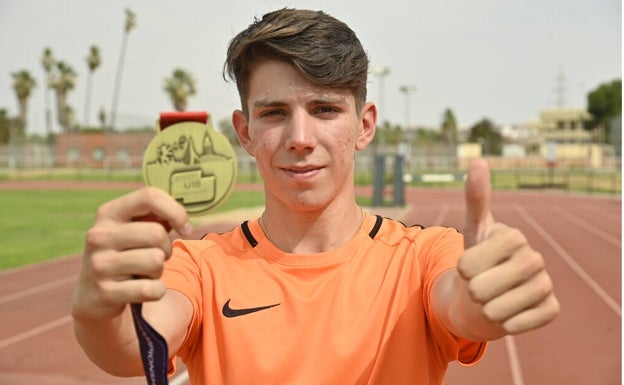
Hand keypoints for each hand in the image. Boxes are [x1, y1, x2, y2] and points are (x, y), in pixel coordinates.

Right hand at [71, 187, 191, 320]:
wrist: (92, 295)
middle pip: (157, 233)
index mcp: (108, 213)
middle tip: (157, 256)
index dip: (176, 211)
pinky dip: (156, 291)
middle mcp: (99, 235)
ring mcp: (99, 264)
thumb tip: (182, 221)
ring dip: (159, 271)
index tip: (186, 229)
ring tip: (144, 273)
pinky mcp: (104, 292)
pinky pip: (152, 289)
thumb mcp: (132, 230)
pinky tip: (142, 289)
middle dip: (166, 248)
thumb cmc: (125, 254)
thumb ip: (155, 218)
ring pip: (156, 261)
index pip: (149, 197)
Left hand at [458, 159, 558, 334]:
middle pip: (483, 287)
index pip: (475, 260)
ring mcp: (545, 285)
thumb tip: (479, 160)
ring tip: (488, 301)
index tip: (467, 266)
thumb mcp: (471, 231)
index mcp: (513, 238)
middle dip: (472, 291)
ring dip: (484, 309)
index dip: (466, 266)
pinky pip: (517, 325)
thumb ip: (475, 198)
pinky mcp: (551, 309)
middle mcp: (534, 259)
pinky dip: (504, 323)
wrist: (484, 299)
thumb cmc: (476, 262)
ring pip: (498, 310)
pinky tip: (505, 315)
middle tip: (476, 287)